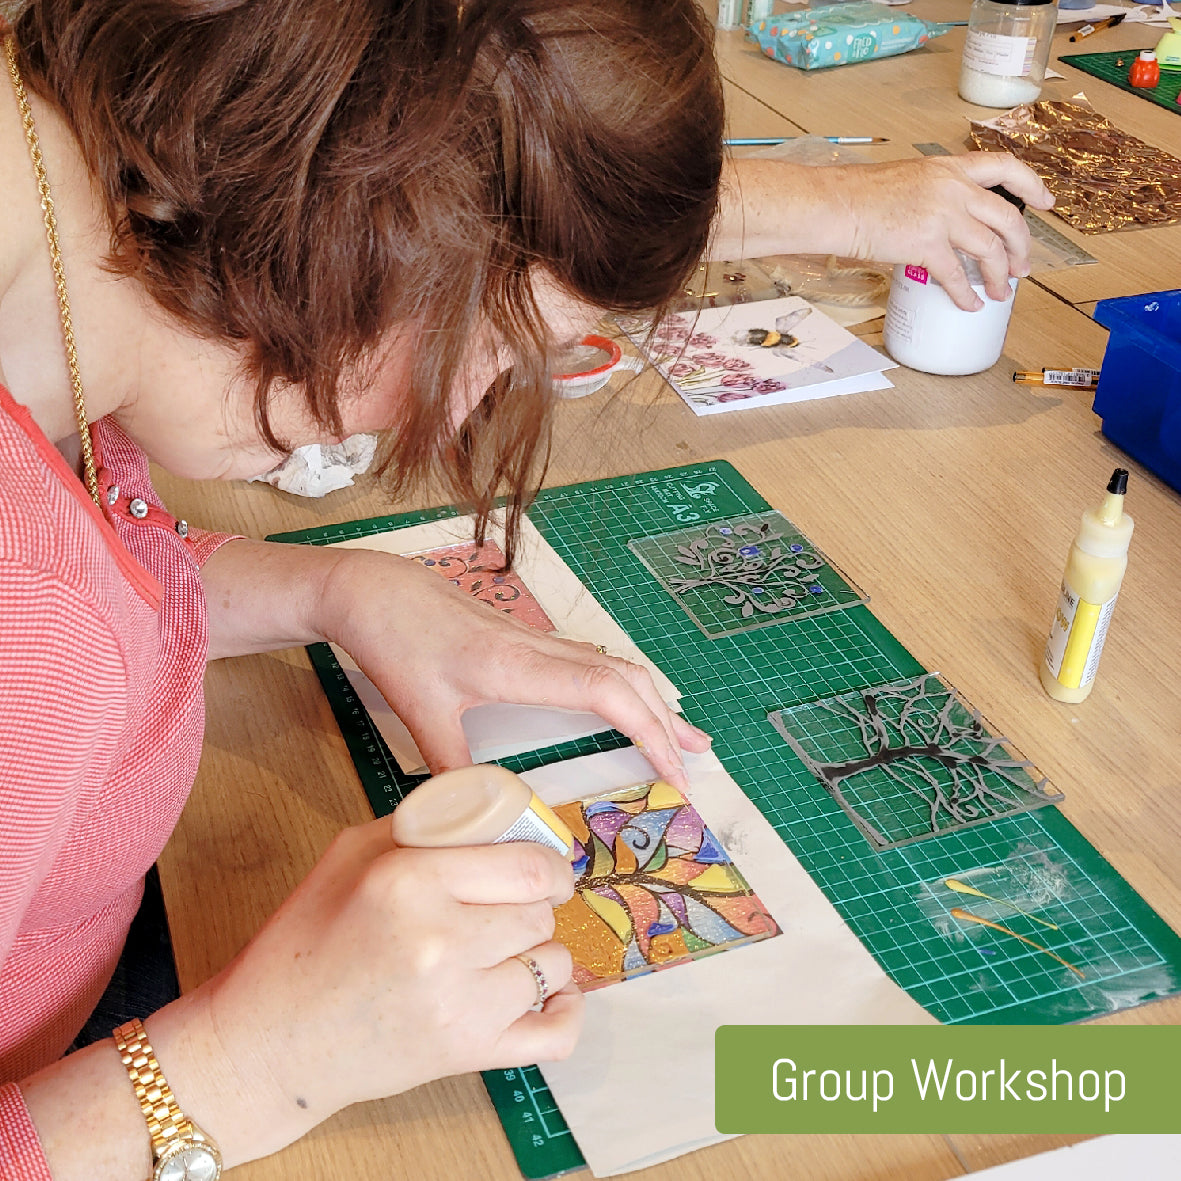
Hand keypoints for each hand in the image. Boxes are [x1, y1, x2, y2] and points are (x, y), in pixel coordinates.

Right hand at [195, 823, 581, 1162]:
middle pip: (540, 913)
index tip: (548, 869)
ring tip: (504, 953)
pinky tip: (553, 995)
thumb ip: (419, 825)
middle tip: (510, 909)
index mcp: (409, 881)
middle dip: (535, 906)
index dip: (551, 865)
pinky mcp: (466, 1056)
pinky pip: (554, 1035)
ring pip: (551, 965)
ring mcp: (457, 1004)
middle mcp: (439, 941)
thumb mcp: (348, 855)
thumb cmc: (303, 942)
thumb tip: (485, 812)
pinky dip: (565, 1013)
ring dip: (537, 954)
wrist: (266, 1042)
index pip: (527, 866)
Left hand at [323, 548, 710, 788]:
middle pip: (626, 677)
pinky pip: (593, 663)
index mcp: (520, 666)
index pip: (608, 693)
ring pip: (614, 666)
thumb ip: (452, 768)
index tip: (674, 773)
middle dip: (667, 721)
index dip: (650, 731)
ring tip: (683, 737)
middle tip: (697, 764)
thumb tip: (480, 820)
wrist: (376, 590)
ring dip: (652, 701)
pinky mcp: (528, 642)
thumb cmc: (397, 642)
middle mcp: (541, 649)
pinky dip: (624, 688)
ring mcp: (537, 642)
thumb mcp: (420, 712)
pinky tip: (626, 706)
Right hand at [832, 152, 1054, 309]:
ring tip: (1000, 291)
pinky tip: (969, 304)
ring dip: (999, 275)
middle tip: (1022, 266)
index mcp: (950, 169)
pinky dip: (965, 294)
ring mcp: (943, 216)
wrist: (839, 205)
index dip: (1032, 185)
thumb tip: (946, 221)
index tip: (1045, 201)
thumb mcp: (910, 179)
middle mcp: (954, 189)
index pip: (1006, 167)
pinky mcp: (926, 244)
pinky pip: (956, 275)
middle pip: (1007, 218)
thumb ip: (936, 193)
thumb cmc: (862, 195)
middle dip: (1021, 247)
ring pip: (990, 249)